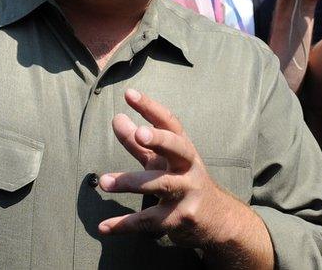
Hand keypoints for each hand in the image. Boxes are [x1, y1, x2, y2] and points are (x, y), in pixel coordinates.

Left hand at [98, 90, 267, 256]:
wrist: (218, 220)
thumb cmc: (183, 180)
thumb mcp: (163, 160)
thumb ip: (139, 143)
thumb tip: (117, 118)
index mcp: (183, 149)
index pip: (169, 123)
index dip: (150, 108)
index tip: (129, 94)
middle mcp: (188, 168)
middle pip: (177, 149)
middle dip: (159, 140)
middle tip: (139, 133)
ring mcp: (186, 194)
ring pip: (160, 185)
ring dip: (130, 182)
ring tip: (104, 181)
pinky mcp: (178, 220)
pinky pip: (148, 221)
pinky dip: (124, 224)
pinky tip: (104, 227)